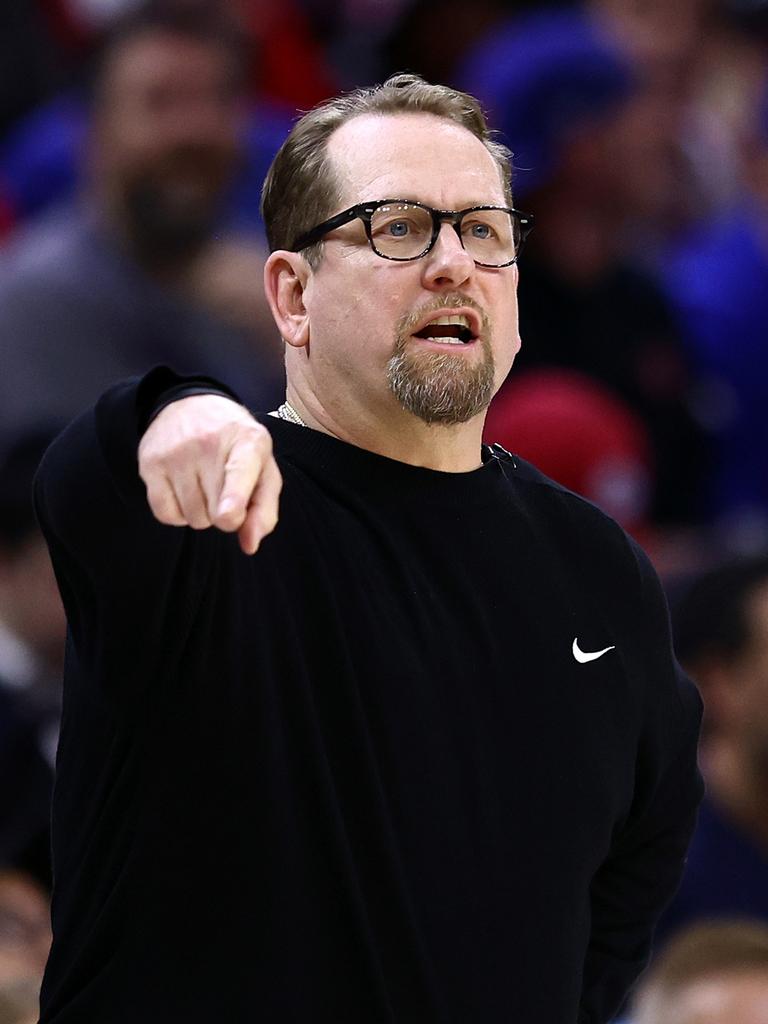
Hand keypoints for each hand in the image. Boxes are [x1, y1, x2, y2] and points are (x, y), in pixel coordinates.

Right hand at [138, 395, 281, 553]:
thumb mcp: (263, 469)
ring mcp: (175, 453)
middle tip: (224, 486)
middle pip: (217, 513)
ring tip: (204, 483)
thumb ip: (264, 510)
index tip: (228, 515)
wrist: (191, 404)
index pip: (238, 473)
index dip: (234, 499)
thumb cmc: (235, 446)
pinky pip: (166, 515)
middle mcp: (208, 444)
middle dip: (225, 513)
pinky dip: (178, 513)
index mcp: (247, 442)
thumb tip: (250, 544)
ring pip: (193, 518)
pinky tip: (184, 490)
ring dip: (202, 513)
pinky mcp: (150, 464)